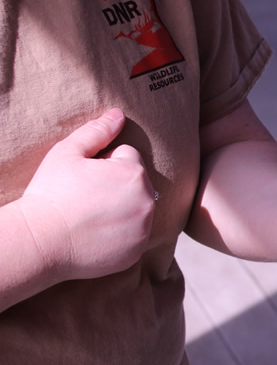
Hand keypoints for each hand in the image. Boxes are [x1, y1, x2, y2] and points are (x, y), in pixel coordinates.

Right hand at [17, 109, 156, 279]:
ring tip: (90, 215)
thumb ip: (97, 131)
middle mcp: (147, 201)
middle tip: (86, 197)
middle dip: (117, 184)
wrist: (41, 242)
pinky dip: (121, 233)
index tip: (84, 177)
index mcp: (133, 173)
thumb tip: (118, 114)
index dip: (103, 163)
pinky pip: (134, 234)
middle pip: (136, 182)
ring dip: (122, 207)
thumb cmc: (52, 193)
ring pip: (137, 208)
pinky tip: (96, 234)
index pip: (126, 156)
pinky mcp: (137, 251)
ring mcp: (144, 229)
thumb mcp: (68, 153)